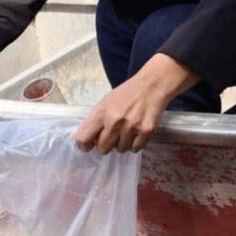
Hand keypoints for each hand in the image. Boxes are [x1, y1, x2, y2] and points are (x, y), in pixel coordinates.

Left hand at [74, 53, 198, 152]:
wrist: (151, 86)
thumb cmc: (126, 94)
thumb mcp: (105, 103)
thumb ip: (95, 120)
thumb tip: (85, 139)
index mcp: (101, 113)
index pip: (83, 138)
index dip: (85, 145)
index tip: (89, 146)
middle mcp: (114, 122)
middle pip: (103, 148)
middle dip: (105, 145)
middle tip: (111, 137)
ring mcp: (131, 127)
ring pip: (121, 149)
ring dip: (122, 143)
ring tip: (126, 131)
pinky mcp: (146, 131)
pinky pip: (135, 148)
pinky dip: (135, 144)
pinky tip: (136, 132)